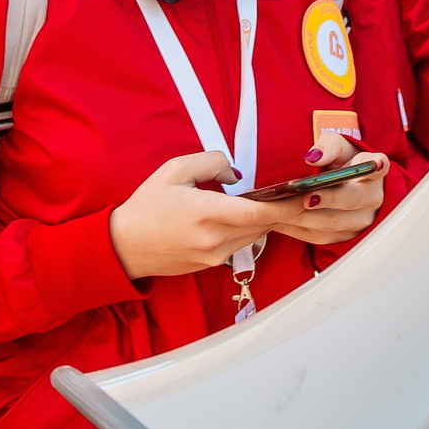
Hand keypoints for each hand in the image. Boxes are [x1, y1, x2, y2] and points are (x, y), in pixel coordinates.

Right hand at [108, 151, 294, 278]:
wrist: (124, 247)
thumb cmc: (146, 207)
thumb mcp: (174, 171)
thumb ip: (211, 163)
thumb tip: (236, 173)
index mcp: (206, 214)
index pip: (258, 213)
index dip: (286, 205)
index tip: (304, 195)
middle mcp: (214, 240)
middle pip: (263, 226)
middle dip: (280, 210)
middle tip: (297, 194)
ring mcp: (214, 256)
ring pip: (255, 236)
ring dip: (264, 220)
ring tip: (270, 201)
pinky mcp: (212, 265)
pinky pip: (240, 244)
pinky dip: (247, 230)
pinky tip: (241, 216)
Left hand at [258, 129, 390, 248]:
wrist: (344, 187)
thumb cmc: (341, 164)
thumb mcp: (337, 147)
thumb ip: (327, 146)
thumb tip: (312, 157)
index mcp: (372, 171)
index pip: (379, 166)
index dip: (377, 165)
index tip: (374, 163)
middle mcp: (371, 198)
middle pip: (351, 200)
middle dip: (326, 199)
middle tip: (304, 197)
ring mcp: (359, 221)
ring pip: (331, 223)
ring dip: (303, 217)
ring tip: (276, 209)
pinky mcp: (342, 237)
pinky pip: (318, 236)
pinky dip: (295, 228)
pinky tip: (276, 219)